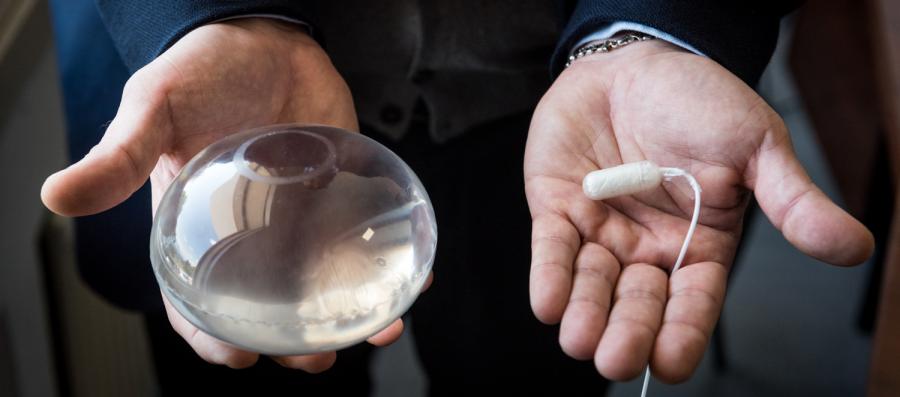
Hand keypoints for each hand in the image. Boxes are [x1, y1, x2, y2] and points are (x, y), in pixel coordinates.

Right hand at [41, 18, 403, 370]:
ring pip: (324, 283)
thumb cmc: (201, 70)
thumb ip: (119, 157)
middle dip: (294, 343)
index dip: (210, 336)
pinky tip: (417, 275)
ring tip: (378, 332)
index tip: (240, 355)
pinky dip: (388, 261)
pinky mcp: (341, 194)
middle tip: (317, 360)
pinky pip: (364, 239)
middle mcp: (252, 234)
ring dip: (350, 314)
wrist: (264, 33)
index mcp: (199, 228)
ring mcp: (301, 218)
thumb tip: (57, 197)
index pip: (196, 300)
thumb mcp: (153, 110)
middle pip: (269, 306)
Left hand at [525, 40, 873, 382]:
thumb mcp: (757, 147)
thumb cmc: (699, 103)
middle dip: (628, 334)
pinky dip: (549, 276)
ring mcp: (600, 232)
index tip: (671, 364)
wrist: (636, 62)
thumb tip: (853, 247)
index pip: (692, 301)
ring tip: (580, 340)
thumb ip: (792, 200)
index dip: (682, 333)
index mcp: (697, 245)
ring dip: (584, 313)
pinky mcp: (558, 209)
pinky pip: (552, 248)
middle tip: (617, 360)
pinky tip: (548, 303)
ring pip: (591, 285)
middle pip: (638, 304)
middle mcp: (646, 248)